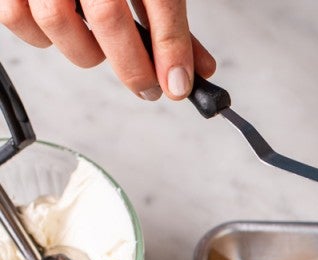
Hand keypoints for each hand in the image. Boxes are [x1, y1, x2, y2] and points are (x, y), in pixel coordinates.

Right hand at [0, 0, 214, 99]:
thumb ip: (168, 21)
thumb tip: (194, 69)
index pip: (161, 2)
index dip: (172, 49)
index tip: (179, 86)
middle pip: (108, 18)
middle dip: (133, 66)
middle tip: (148, 87)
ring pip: (56, 22)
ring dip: (86, 52)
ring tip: (102, 51)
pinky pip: (16, 18)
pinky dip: (42, 38)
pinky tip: (66, 35)